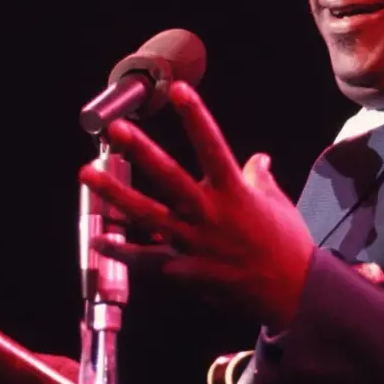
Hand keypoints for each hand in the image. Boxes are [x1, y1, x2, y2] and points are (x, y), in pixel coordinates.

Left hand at [81, 81, 316, 329]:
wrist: (294, 294)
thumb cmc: (289, 246)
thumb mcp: (277, 204)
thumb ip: (260, 179)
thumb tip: (258, 159)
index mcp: (234, 192)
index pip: (212, 145)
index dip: (195, 116)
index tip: (178, 89)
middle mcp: (209, 213)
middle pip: (169, 177)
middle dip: (140, 151)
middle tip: (116, 130)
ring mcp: (194, 242)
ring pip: (148, 215)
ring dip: (116, 195)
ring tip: (89, 176)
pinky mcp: (186, 270)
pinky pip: (147, 260)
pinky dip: (122, 251)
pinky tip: (99, 238)